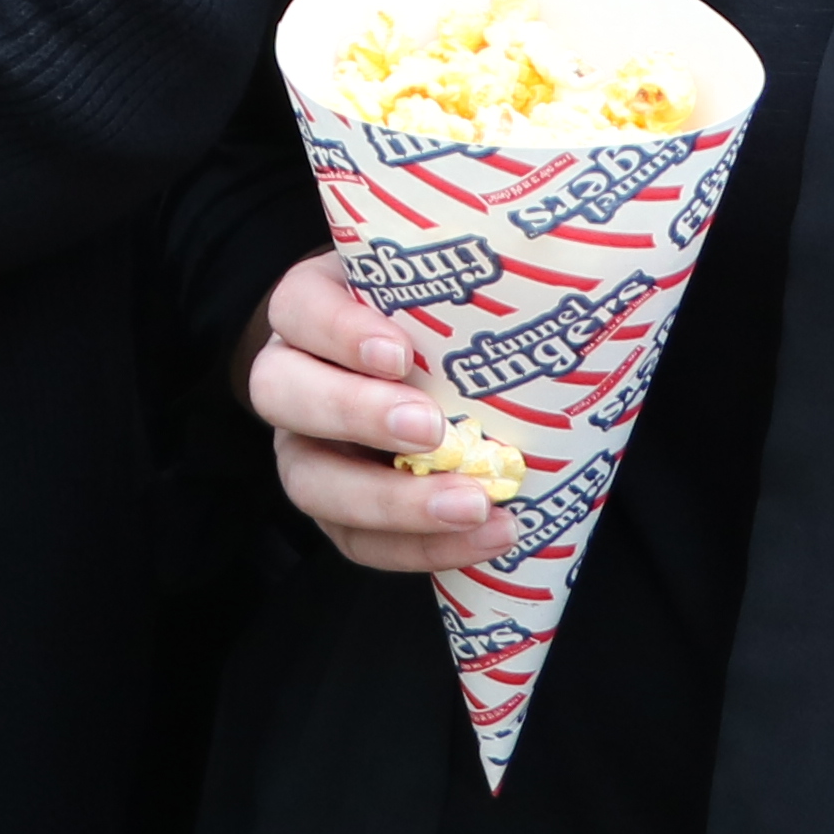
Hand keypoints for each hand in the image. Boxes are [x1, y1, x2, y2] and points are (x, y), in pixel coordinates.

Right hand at [252, 251, 511, 573]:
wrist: (435, 379)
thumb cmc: (440, 324)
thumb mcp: (436, 292)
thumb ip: (463, 293)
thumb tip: (550, 286)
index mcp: (310, 312)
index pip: (300, 309)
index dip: (339, 332)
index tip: (399, 351)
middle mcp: (292, 379)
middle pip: (282, 395)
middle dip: (356, 415)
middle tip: (432, 430)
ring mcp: (306, 449)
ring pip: (310, 483)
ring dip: (391, 502)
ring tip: (472, 504)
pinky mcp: (337, 510)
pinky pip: (358, 542)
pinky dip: (421, 547)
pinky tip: (485, 536)